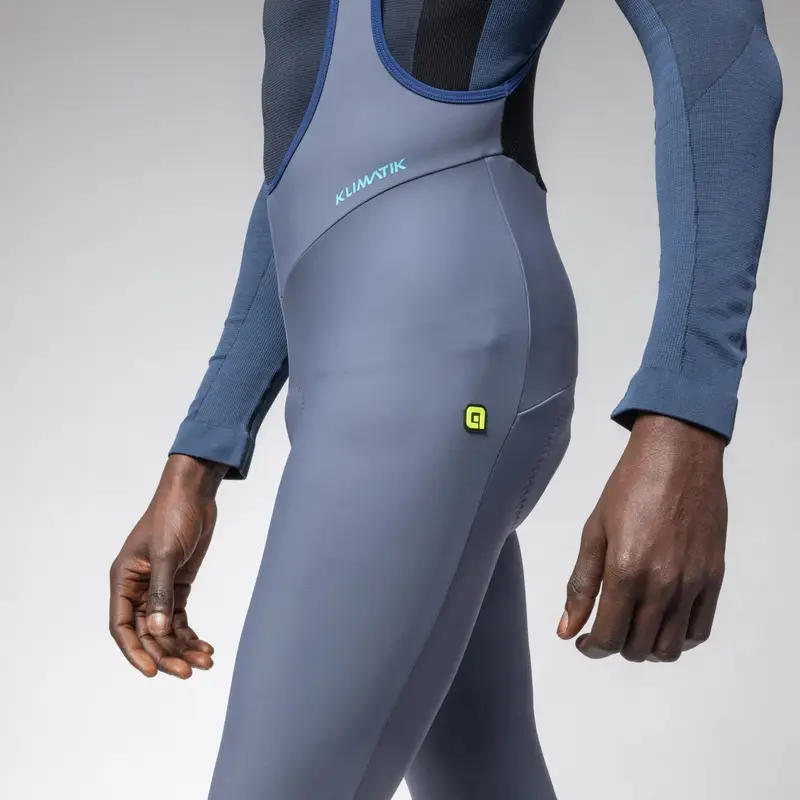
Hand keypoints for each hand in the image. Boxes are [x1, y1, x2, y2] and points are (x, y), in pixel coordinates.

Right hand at [109, 454, 226, 677]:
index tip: (153, 671)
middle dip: (167, 654)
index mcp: (123, 580)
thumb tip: (156, 631)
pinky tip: (205, 647)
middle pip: (147, 633)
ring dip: (182, 647)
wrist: (194, 494)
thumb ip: (161, 594)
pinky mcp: (177, 585)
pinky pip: (179, 618)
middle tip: (189, 671)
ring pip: (165, 629)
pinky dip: (190, 634)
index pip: (122, 627)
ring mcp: (158, 589)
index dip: (136, 651)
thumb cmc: (172, 516)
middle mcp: (137, 589)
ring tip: (205, 662)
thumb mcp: (166, 554)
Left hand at [558, 413, 727, 661]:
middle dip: (615, 644)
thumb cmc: (630, 487)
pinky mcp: (713, 577)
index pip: (608, 636)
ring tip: (632, 625)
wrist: (678, 456)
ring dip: (646, 646)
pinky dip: (678, 637)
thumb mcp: (594, 532)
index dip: (591, 647)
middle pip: (637, 647)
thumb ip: (581, 585)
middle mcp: (662, 583)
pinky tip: (662, 620)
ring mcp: (692, 583)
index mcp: (626, 571)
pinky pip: (698, 629)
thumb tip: (566, 629)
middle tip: (605, 626)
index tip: (583, 641)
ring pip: (669, 647)